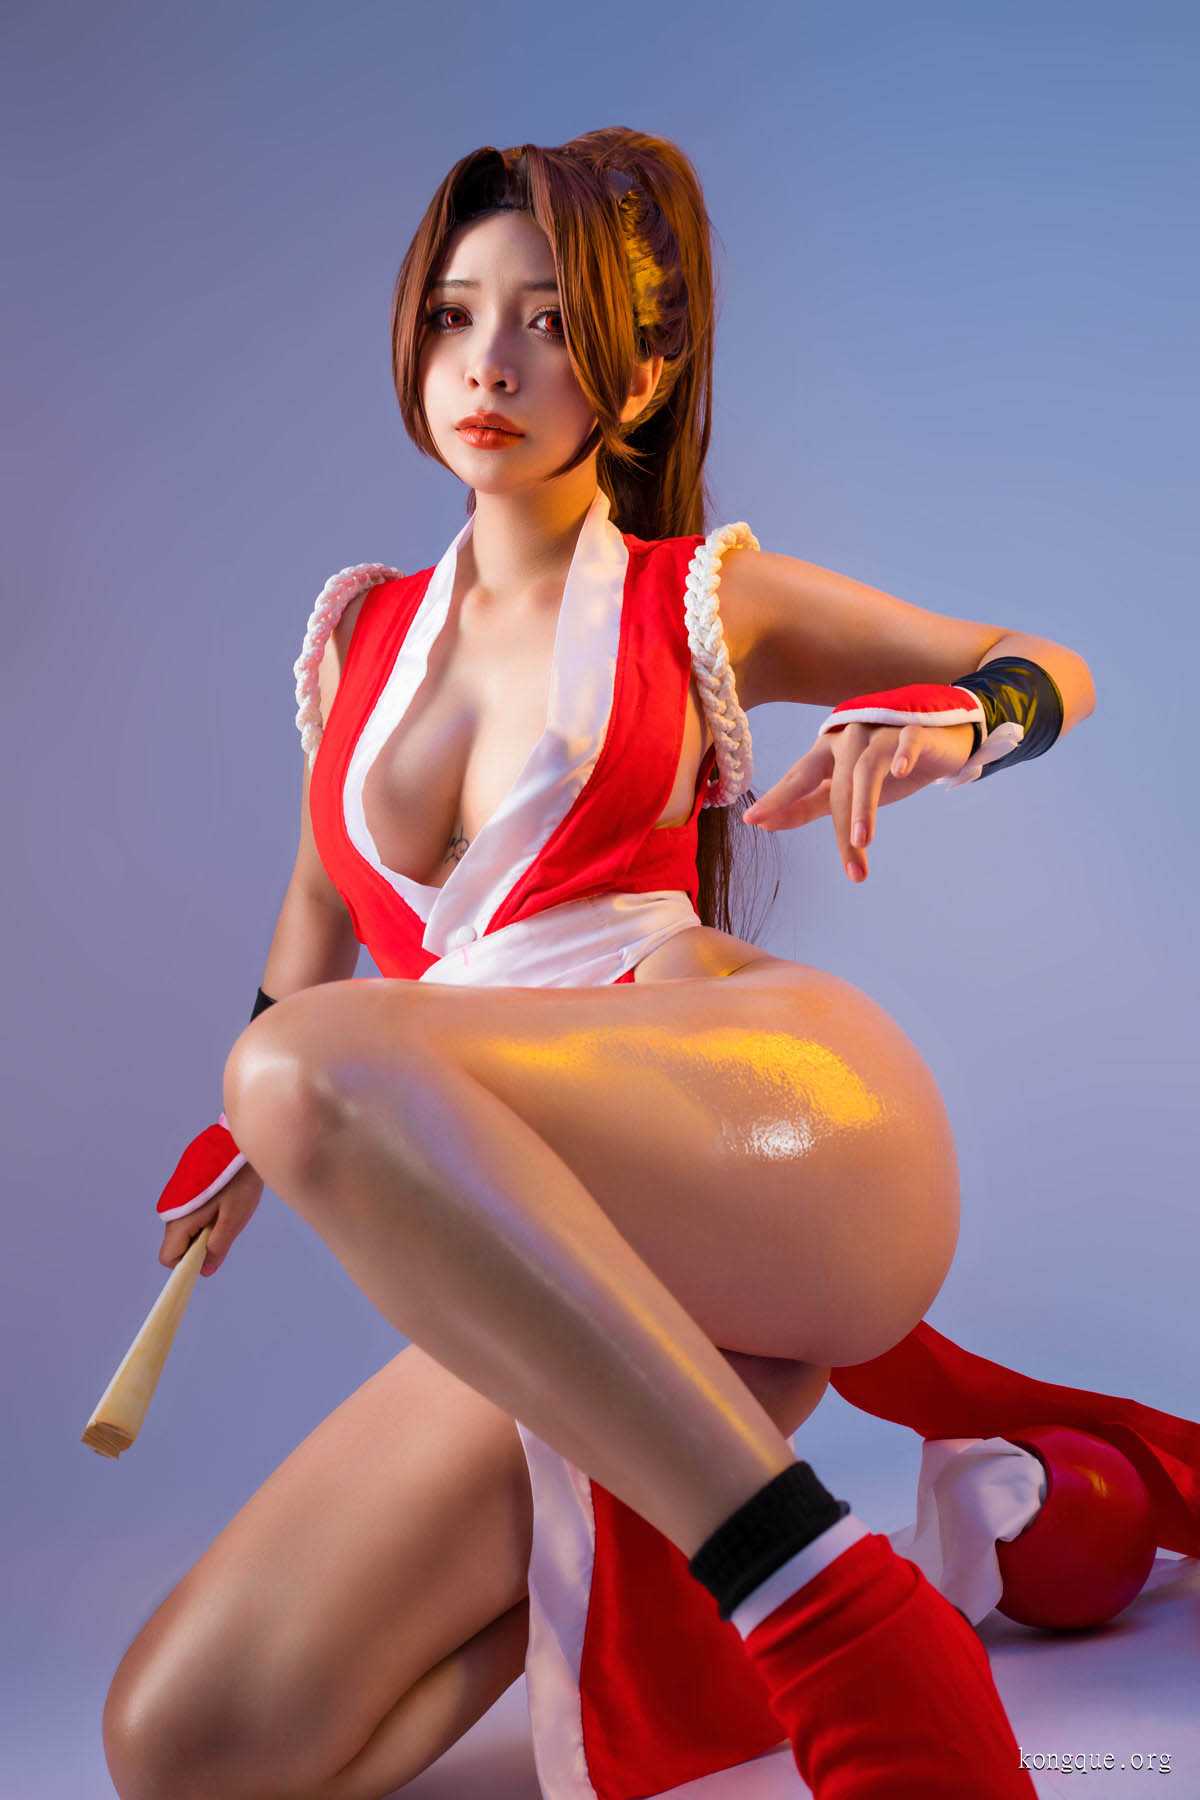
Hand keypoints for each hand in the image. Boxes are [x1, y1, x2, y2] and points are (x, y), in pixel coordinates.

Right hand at [158, 1160, 263, 1277]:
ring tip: (227, 1209)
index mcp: (179, 1221)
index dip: (187, 1264)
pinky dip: (205, 1215)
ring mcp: (176, 1198)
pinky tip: (224, 1199)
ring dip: (205, 1228)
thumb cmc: (237, 1181)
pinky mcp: (184, 1189)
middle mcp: (171, 1211)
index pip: (168, 1257)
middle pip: (177, 1244)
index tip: (210, 1255)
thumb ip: (217, 1247)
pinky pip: (191, 1213)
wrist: (239, 1143)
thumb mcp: (233, 1220)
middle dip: (199, 1245)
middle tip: (224, 1226)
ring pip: (186, 1228)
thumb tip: (205, 1270)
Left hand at [741, 721, 976, 882]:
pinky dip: (902, 755)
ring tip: (862, 840)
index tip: (753, 821)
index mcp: (826, 751)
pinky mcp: (913, 730)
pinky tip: (900, 772)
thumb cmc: (884, 765)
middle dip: (839, 830)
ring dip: (863, 806)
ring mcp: (880, 732)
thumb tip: (766, 823)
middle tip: (852, 872)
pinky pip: (905, 741)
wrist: (936, 740)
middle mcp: (847, 738)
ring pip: (865, 769)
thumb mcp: (845, 788)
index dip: (777, 798)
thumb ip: (808, 803)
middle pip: (837, 787)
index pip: (798, 778)